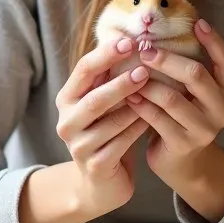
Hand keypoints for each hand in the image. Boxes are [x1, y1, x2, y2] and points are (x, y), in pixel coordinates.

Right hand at [55, 36, 150, 213]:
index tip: (130, 41)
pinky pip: (121, 143)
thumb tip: (133, 38)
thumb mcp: (104, 102)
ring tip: (157, 93)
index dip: (105, 55)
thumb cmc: (106, 131)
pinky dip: (138, 129)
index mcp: (67, 99)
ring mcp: (78, 146)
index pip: (83, 70)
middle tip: (145, 69)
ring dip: (136, 106)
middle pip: (94, 98)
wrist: (100, 184)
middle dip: (120, 82)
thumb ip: (110, 77)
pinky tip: (153, 119)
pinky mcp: (95, 166)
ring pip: (111, 121)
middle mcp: (66, 121)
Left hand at [128, 19, 223, 178]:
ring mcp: (204, 129)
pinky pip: (156, 118)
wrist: (183, 164)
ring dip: (147, 82)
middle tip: (144, 49)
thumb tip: (161, 30)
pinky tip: (127, 95)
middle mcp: (222, 109)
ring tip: (129, 71)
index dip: (213, 40)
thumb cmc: (182, 117)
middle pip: (196, 75)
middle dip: (167, 59)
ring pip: (172, 97)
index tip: (197, 21)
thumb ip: (186, 68)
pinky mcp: (183, 144)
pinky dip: (140, 104)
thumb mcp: (193, 94)